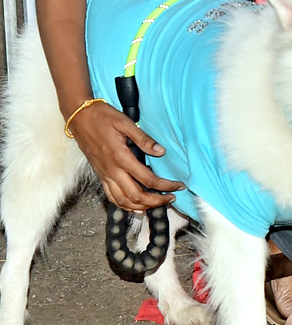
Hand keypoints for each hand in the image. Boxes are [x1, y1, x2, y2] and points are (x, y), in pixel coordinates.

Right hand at [69, 101, 183, 210]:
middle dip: (156, 201)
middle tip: (171, 199)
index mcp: (121, 157)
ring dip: (142, 206)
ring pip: (123, 201)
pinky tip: (135, 206)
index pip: (147, 179)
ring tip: (157, 204)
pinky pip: (112, 197)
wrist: (80, 118)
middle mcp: (112, 171)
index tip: (178, 185)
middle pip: (136, 196)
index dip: (165, 185)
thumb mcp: (125, 123)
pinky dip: (125, 206)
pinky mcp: (100, 176)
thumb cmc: (103, 117)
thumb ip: (143, 139)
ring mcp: (105, 175)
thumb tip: (161, 152)